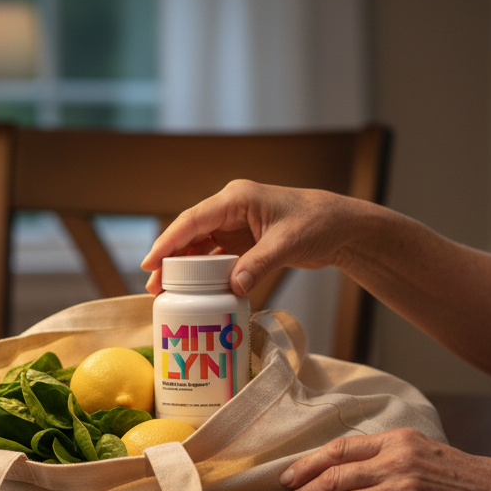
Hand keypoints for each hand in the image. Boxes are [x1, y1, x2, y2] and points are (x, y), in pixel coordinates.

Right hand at [140, 180, 363, 294]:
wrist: (340, 226)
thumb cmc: (317, 223)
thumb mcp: (288, 243)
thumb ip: (259, 264)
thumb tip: (233, 287)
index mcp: (237, 199)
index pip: (193, 220)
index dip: (168, 241)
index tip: (150, 263)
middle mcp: (231, 209)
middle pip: (190, 234)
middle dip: (169, 259)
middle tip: (153, 286)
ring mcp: (235, 225)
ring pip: (199, 246)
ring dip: (183, 268)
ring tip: (164, 292)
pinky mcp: (242, 241)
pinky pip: (215, 256)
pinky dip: (203, 272)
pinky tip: (192, 290)